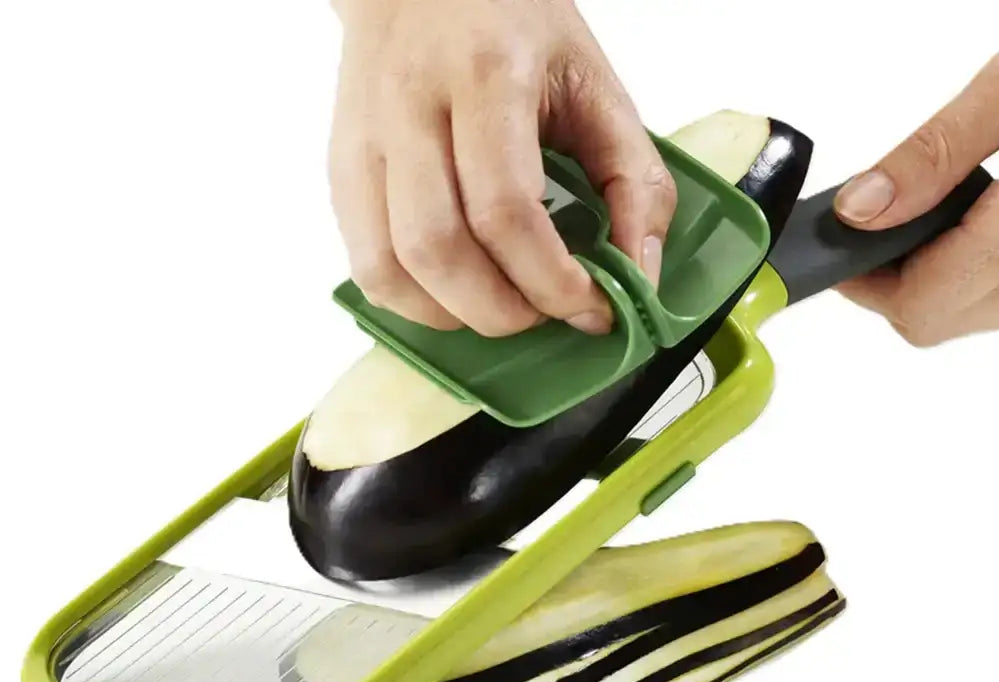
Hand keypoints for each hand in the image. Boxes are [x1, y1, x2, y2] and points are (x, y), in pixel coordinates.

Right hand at [327, 0, 674, 336]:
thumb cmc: (512, 27)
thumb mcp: (596, 86)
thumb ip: (634, 182)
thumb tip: (637, 279)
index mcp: (485, 74)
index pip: (506, 211)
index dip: (551, 282)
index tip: (590, 306)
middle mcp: (410, 107)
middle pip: (439, 250)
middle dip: (502, 310)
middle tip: (543, 312)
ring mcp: (364, 141)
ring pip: (390, 268)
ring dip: (453, 315)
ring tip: (499, 306)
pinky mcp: (342, 169)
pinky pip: (366, 266)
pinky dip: (413, 302)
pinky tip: (453, 293)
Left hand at [833, 52, 998, 346]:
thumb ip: (935, 155)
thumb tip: (859, 209)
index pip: (919, 303)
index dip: (862, 278)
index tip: (836, 238)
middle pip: (934, 318)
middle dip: (892, 273)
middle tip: (877, 215)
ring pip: (966, 313)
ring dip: (932, 273)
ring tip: (944, 204)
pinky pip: (997, 299)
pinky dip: (972, 268)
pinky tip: (980, 218)